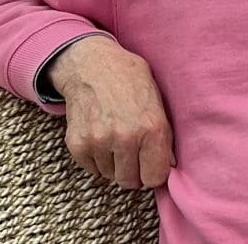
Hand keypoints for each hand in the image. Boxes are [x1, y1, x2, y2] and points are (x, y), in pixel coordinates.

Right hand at [46, 36, 174, 188]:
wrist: (92, 66)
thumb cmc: (131, 81)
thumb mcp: (158, 102)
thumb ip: (164, 136)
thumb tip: (170, 165)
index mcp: (151, 129)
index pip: (155, 177)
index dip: (155, 174)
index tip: (152, 167)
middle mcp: (125, 138)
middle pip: (131, 181)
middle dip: (135, 173)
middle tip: (134, 156)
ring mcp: (99, 142)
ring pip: (111, 176)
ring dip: (115, 165)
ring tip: (117, 141)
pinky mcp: (78, 145)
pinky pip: (92, 169)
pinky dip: (98, 160)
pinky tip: (103, 139)